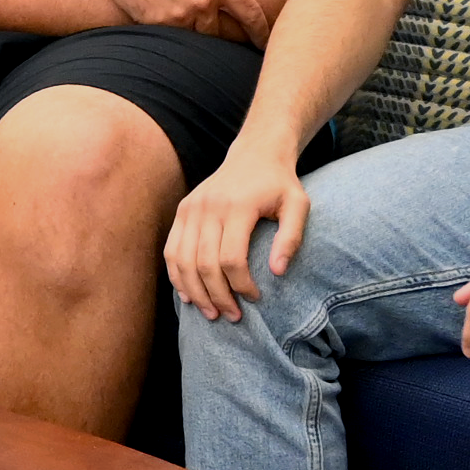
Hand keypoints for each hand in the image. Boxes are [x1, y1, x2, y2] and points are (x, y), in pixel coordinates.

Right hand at [86, 0, 277, 37]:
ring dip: (193, 34)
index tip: (263, 42)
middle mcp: (202, 1)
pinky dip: (170, 33)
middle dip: (218, 33)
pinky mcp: (154, 23)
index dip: (260, 32)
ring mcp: (178, 15)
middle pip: (220, 33)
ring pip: (194, 38)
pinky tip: (164, 22)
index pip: (250, 14)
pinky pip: (169, 38)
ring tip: (186, 26)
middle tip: (216, 36)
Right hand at [165, 146, 312, 321]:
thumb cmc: (280, 184)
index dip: (241, 285)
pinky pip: (171, 251)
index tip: (256, 299)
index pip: (231, 258)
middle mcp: (208, 207)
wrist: (255, 154)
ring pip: (183, 261)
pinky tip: (190, 295)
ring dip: (195, 292)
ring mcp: (190, 208)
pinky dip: (177, 276)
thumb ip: (291, 238)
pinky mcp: (182, 211)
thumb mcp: (298, 205)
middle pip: (204, 264)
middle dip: (218, 296)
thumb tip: (278, 273)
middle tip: (233, 316)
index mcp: (237, 206)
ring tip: (211, 313)